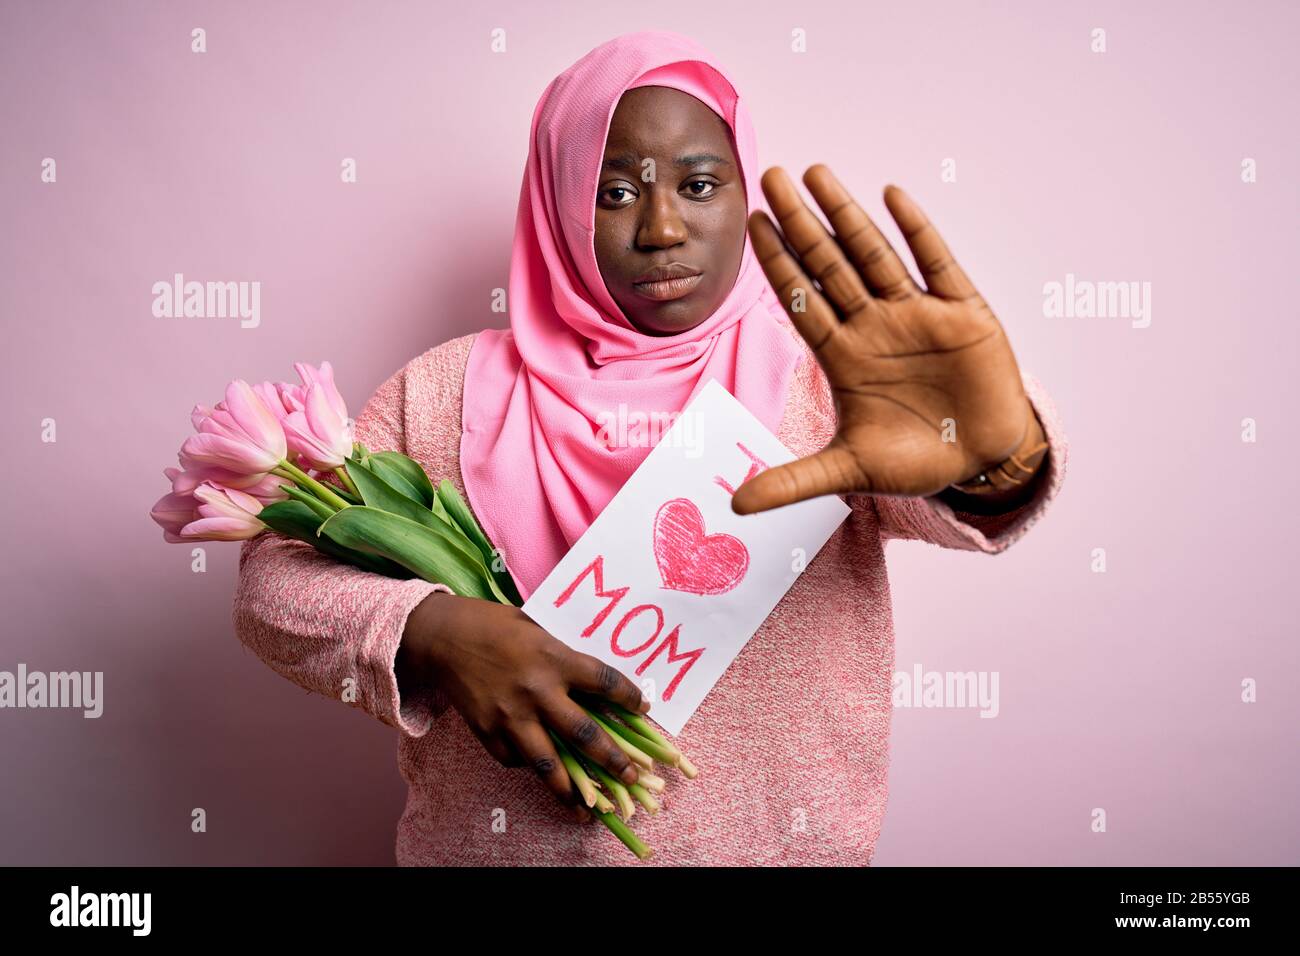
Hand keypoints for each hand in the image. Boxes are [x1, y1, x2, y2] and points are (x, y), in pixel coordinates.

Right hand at [398, 592, 649, 822]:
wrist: (442, 636)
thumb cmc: (493, 625)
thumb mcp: (536, 631)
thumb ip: (562, 659)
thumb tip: (592, 688)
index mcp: (553, 659)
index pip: (604, 682)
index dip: (628, 697)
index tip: (642, 708)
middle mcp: (536, 691)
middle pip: (583, 733)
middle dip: (612, 759)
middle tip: (630, 776)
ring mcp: (510, 716)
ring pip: (547, 764)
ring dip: (572, 789)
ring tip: (589, 806)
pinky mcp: (487, 732)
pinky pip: (514, 759)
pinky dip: (529, 767)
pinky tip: (541, 772)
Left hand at [732, 165, 1042, 514]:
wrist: (982, 461)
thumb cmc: (914, 461)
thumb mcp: (849, 471)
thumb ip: (794, 480)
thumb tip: (736, 506)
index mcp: (843, 356)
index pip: (802, 299)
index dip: (778, 263)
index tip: (752, 223)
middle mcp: (873, 325)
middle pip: (828, 265)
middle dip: (799, 223)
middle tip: (769, 177)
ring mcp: (916, 314)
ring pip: (873, 255)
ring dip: (846, 215)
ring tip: (816, 174)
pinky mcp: (961, 313)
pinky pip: (936, 264)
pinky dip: (917, 232)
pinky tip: (892, 197)